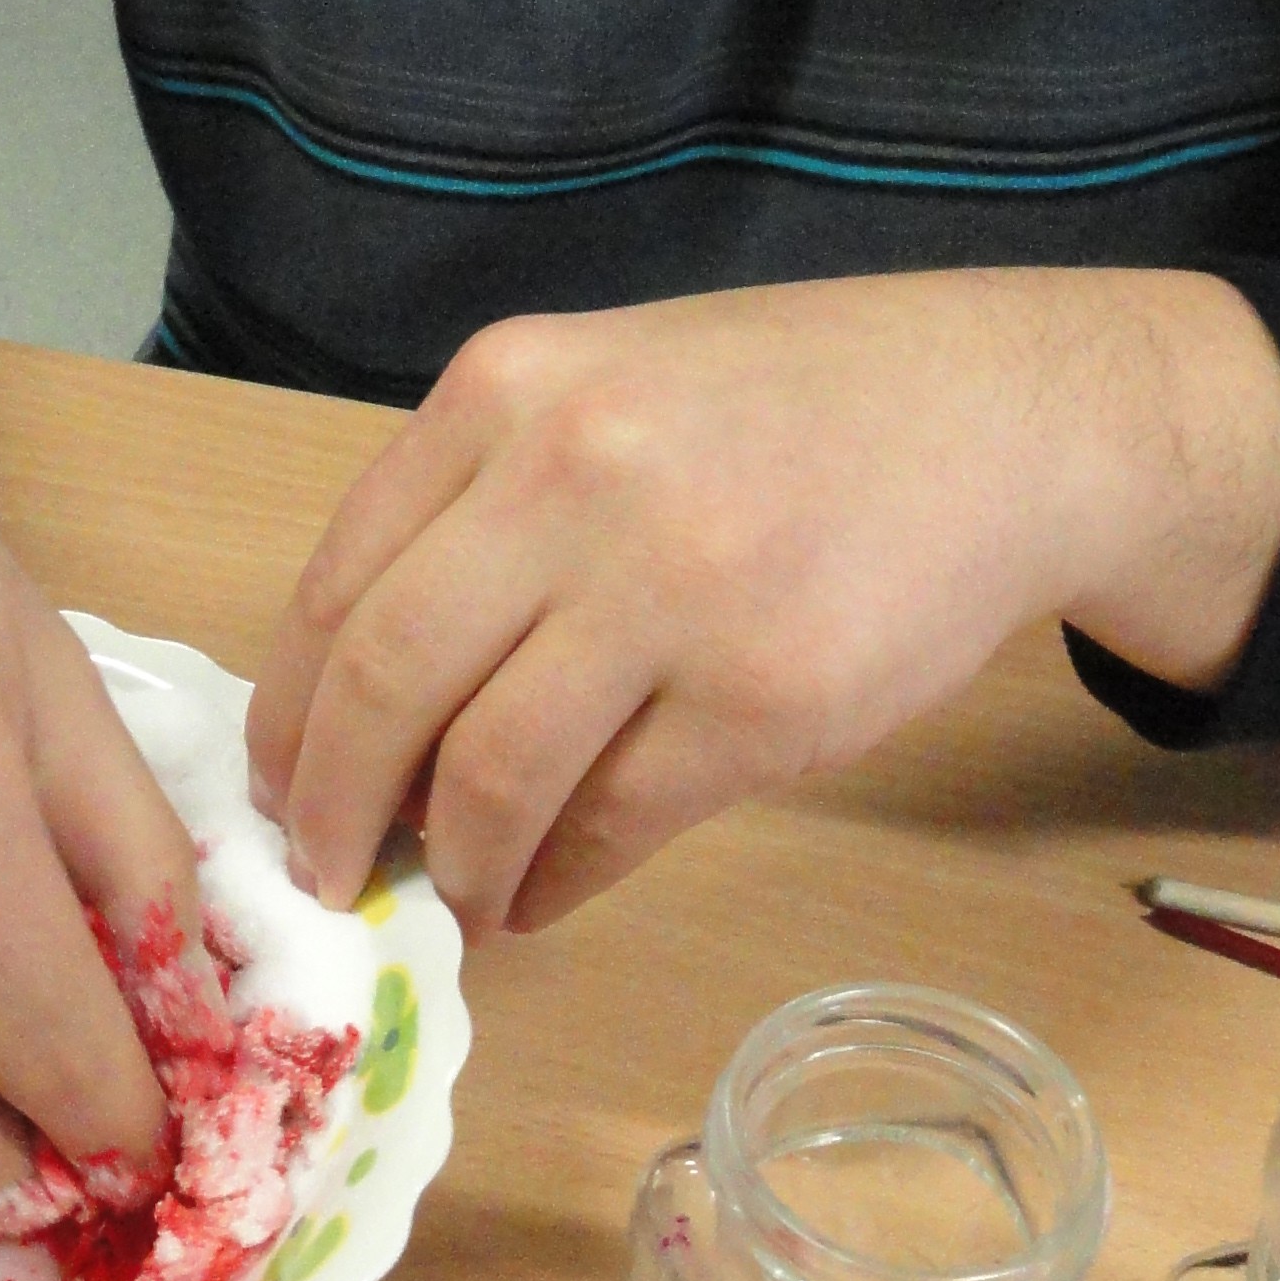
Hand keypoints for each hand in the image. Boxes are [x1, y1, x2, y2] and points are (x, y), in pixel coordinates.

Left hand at [248, 269, 1279, 934]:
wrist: (1002, 418)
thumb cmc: (787, 411)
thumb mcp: (605, 388)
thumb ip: (483, 505)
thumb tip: (358, 706)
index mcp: (507, 392)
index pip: (337, 583)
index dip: (286, 714)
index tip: (277, 787)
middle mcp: (572, 476)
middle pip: (381, 687)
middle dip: (329, 808)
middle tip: (326, 872)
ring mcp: (673, 591)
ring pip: (487, 777)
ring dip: (450, 862)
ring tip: (456, 887)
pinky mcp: (765, 702)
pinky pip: (610, 827)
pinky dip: (552, 883)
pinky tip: (544, 892)